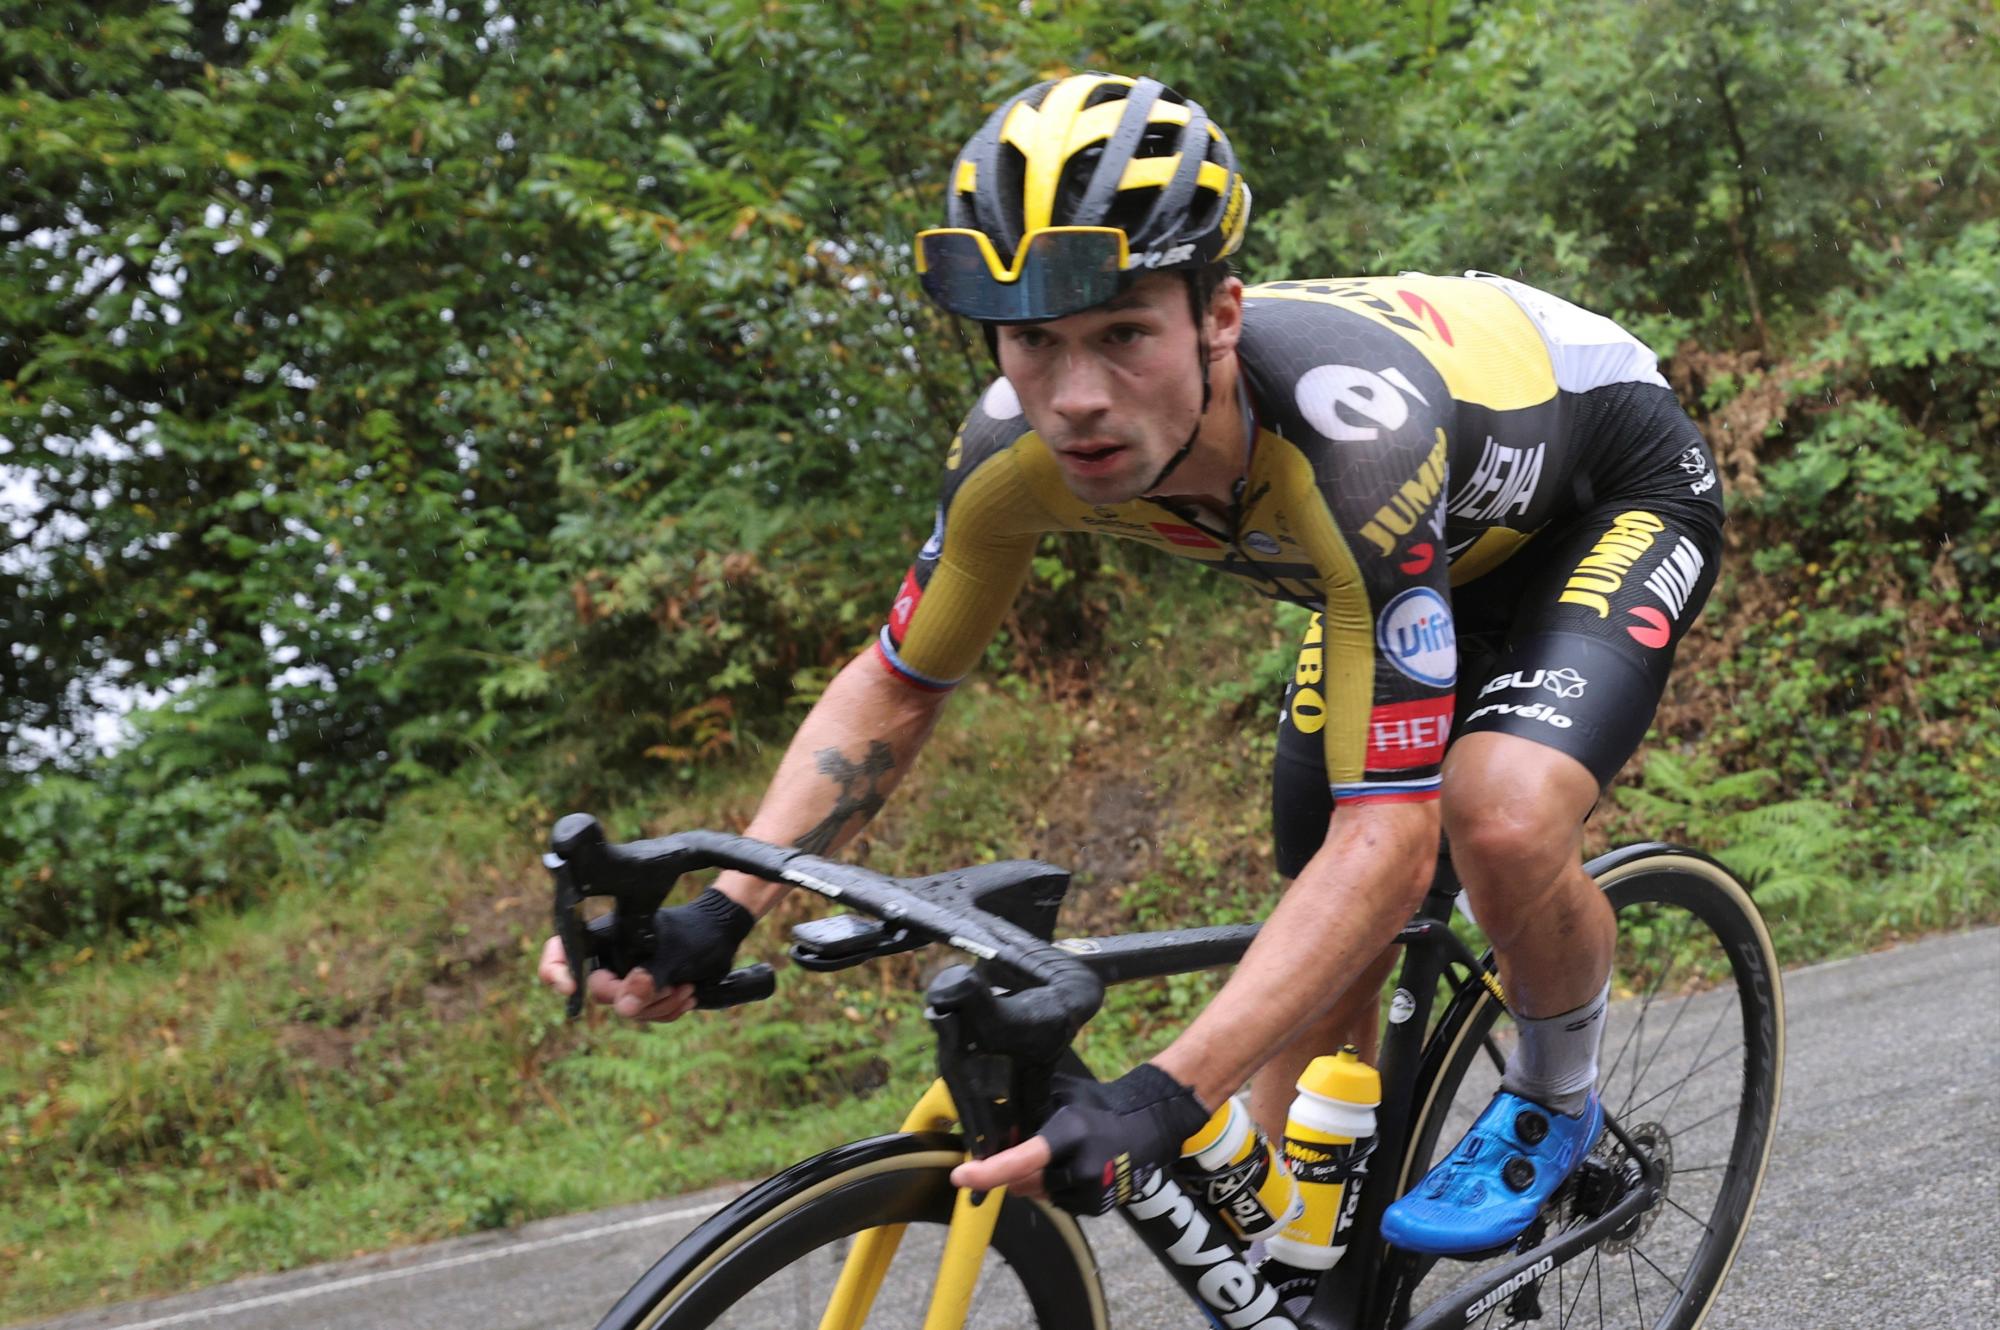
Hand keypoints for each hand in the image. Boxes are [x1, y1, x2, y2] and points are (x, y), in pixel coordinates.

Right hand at [536, 934, 700, 1021]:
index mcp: (606, 935)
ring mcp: (627, 977)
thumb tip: (623, 1008)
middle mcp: (611, 958)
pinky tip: (688, 994)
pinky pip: (645, 1015)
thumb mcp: (673, 956)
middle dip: (635, 996)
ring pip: (626, 1009)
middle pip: (600, 992)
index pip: (561, 950)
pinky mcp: (645, 994)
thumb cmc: (696, 933)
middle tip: (667, 986)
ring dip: (659, 1006)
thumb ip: (647, 980)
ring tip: (686, 987)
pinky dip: (667, 1011)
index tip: (571, 990)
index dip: (555, 971)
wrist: (723, 935)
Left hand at [951, 1064, 1209, 1213]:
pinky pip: (1058, 1202)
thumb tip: (990, 1127)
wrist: (1147, 1124)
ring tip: (1060, 1154)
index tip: (961, 1176)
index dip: (988, 1171)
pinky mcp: (1097, 1206)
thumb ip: (1027, 1111)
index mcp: (1070, 1133)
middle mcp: (1081, 1167)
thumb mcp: (1060, 1095)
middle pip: (1023, 1181)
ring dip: (1035, 1179)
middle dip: (1012, 1170)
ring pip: (1038, 1194)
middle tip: (1022, 1148)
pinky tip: (1073, 1167)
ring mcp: (1091, 1191)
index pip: (1022, 1158)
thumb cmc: (1098, 1104)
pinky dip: (1055, 1188)